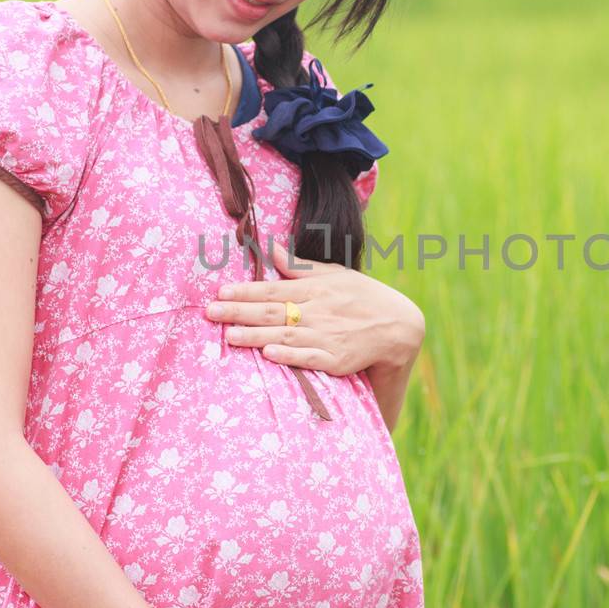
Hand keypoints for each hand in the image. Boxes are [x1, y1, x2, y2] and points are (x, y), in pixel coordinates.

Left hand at [207, 240, 424, 376]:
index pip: (273, 290)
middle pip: (272, 312)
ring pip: (285, 335)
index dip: (245, 292)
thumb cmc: (362, 297)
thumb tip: (269, 248)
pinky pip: (309, 357)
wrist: (398, 326)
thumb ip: (298, 267)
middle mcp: (318, 311)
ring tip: (229, 337)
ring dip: (256, 336)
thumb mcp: (334, 275)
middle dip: (239, 312)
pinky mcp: (336, 359)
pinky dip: (290, 355)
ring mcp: (327, 336)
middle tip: (210, 313)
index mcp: (316, 289)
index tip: (220, 292)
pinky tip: (270, 354)